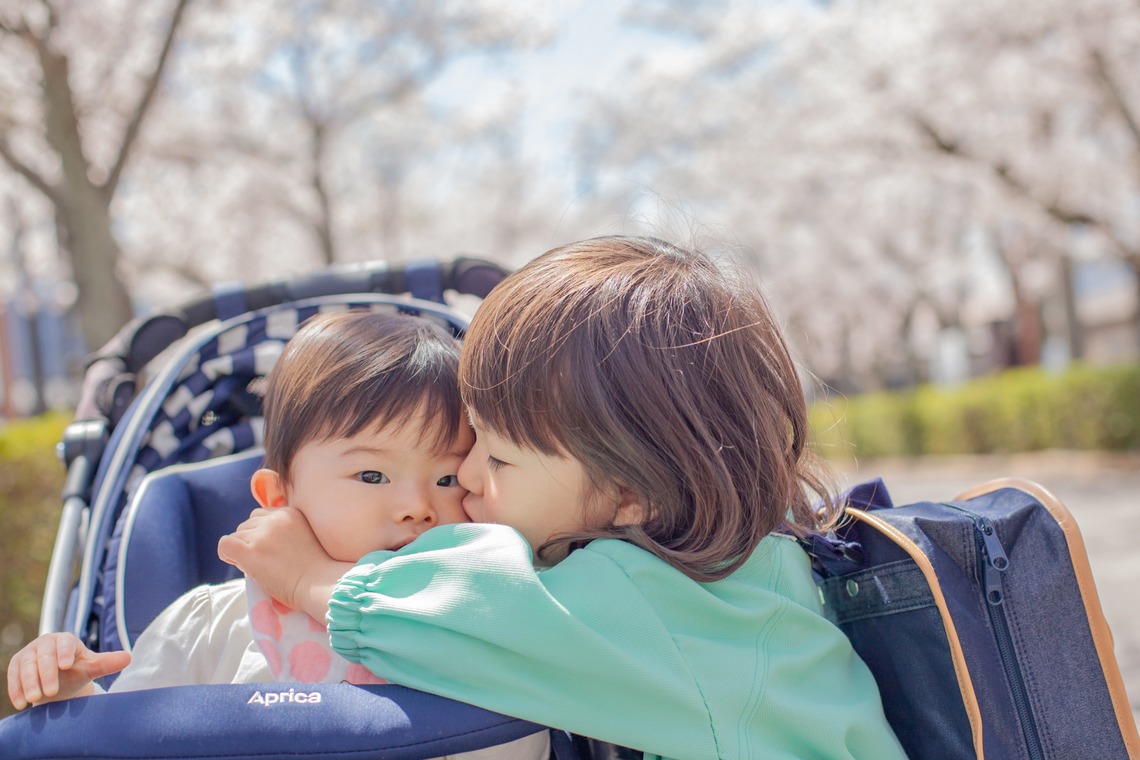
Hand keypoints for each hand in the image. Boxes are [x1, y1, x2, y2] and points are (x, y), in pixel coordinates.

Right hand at [7, 633, 130, 709]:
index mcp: (66, 640)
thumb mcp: (91, 668)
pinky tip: (20, 703)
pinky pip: (12, 675)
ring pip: (26, 666)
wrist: (58, 681)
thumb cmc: (77, 671)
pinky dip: (15, 689)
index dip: (65, 653)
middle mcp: (46, 643)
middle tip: (50, 692)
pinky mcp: (16, 665)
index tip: (66, 666)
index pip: (65, 643)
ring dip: (28, 683)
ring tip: (34, 699)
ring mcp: (29, 653)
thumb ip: (107, 663)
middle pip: (44, 655)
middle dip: (46, 674)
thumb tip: (128, 657)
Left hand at [218, 507, 350, 620]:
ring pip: (237, 536)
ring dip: (243, 550)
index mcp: (289, 513)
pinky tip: (239, 564)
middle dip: (251, 542)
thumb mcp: (305, 538)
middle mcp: (275, 519)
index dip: (260, 534)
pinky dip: (227, 554)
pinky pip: (225, 545)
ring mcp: (262, 535)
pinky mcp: (251, 552)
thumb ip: (286, 533)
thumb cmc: (316, 570)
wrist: (320, 585)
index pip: (261, 516)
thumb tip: (261, 543)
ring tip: (259, 567)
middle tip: (264, 561)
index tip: (270, 550)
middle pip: (247, 525)